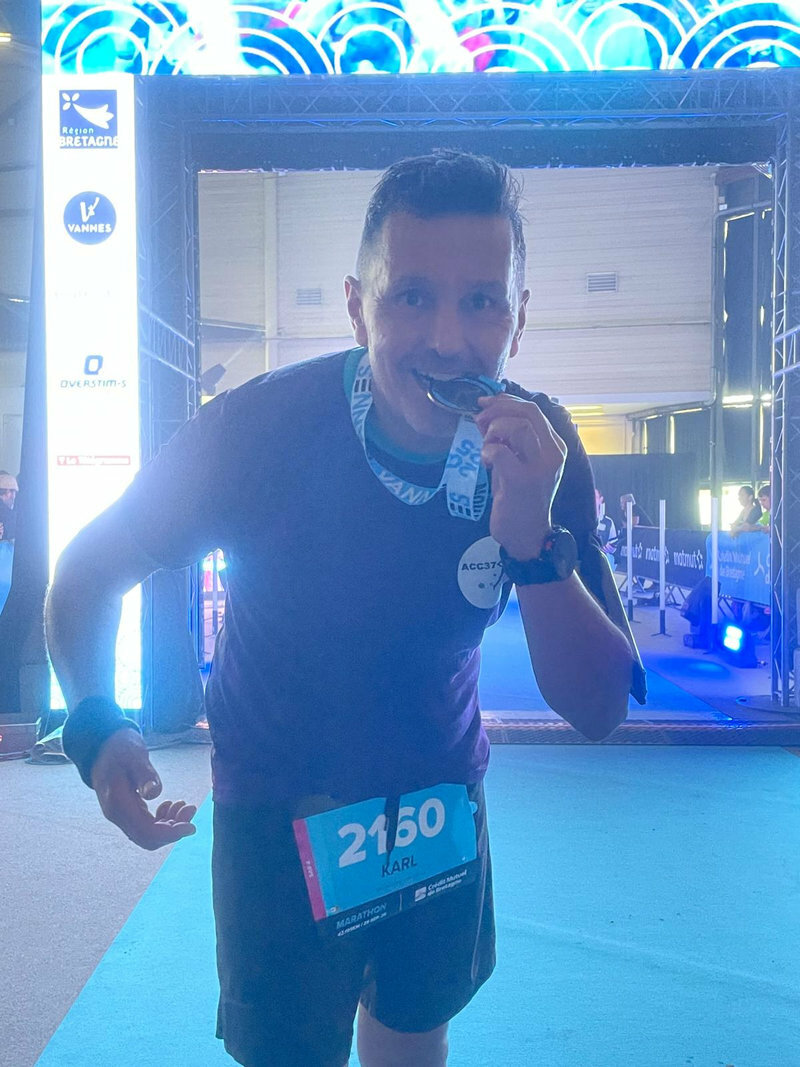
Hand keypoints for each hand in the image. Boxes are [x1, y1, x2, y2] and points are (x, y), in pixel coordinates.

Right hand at [90, 728, 196, 850]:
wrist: (102, 747)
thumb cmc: (119, 749)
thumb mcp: (134, 756)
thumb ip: (144, 775)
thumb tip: (154, 794)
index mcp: (119, 805)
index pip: (146, 833)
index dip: (170, 834)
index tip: (191, 827)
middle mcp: (118, 815)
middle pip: (148, 838)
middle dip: (173, 829)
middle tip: (191, 809)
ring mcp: (121, 815)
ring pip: (148, 833)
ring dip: (170, 824)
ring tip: (184, 805)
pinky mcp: (126, 811)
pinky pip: (145, 825)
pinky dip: (162, 820)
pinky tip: (170, 805)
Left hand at [475, 393, 566, 558]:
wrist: (526, 534)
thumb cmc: (519, 498)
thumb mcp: (518, 462)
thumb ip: (510, 439)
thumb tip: (487, 413)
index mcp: (554, 446)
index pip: (533, 409)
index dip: (506, 401)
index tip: (486, 404)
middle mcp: (553, 453)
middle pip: (528, 412)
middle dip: (498, 410)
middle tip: (479, 420)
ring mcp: (540, 467)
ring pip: (518, 426)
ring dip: (494, 430)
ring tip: (486, 445)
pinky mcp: (523, 480)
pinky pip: (501, 451)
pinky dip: (487, 450)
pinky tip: (485, 461)